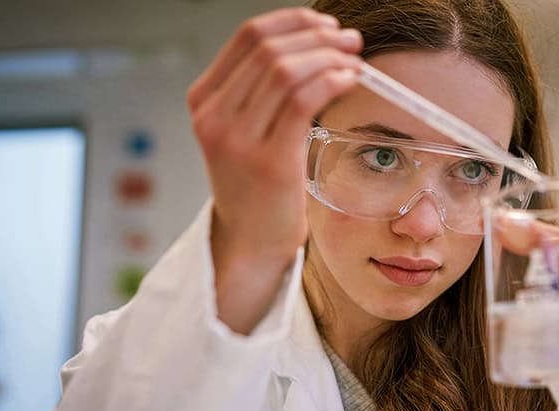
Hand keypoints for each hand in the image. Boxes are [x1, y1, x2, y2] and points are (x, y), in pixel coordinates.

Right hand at [187, 7, 362, 331]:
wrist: (251, 242)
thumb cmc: (257, 186)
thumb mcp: (245, 132)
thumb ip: (261, 93)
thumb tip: (312, 47)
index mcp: (204, 101)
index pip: (248, 37)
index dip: (293, 22)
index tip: (326, 25)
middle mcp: (212, 115)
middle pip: (269, 49)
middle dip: (318, 36)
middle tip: (350, 41)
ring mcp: (236, 139)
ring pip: (286, 71)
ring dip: (329, 57)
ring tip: (354, 61)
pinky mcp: (266, 160)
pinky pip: (301, 101)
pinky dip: (331, 81)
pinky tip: (349, 79)